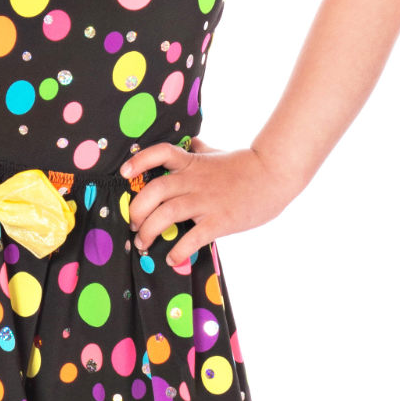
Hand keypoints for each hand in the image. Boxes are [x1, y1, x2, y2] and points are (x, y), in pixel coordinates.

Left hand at [118, 140, 291, 270]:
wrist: (274, 175)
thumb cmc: (246, 165)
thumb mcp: (218, 153)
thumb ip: (200, 150)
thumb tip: (190, 142)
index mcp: (192, 163)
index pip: (159, 153)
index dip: (139, 161)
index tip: (125, 173)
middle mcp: (194, 181)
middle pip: (154, 191)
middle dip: (136, 210)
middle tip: (134, 225)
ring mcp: (206, 201)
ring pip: (166, 214)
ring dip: (149, 231)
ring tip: (143, 244)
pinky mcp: (219, 220)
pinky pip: (192, 237)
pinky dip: (178, 250)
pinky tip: (172, 258)